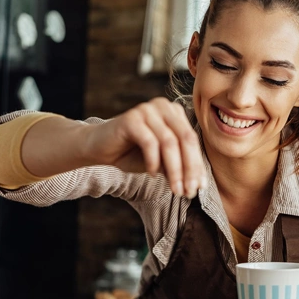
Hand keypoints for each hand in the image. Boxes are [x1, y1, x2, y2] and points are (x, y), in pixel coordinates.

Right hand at [85, 97, 206, 196]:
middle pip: (185, 139)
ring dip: (175, 170)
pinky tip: (152, 174)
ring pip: (169, 142)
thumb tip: (198, 184)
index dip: (197, 165)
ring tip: (175, 189)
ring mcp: (147, 110)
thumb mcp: (161, 162)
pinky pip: (150, 142)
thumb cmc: (132, 154)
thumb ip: (179, 166)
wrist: (99, 148)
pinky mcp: (131, 118)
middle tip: (189, 191)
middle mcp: (163, 106)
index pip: (192, 140)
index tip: (199, 188)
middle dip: (189, 169)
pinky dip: (154, 161)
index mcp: (174, 113)